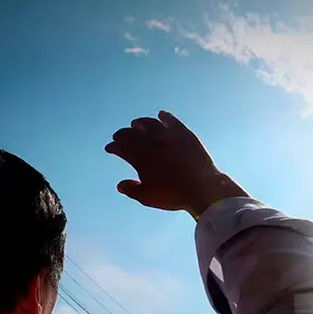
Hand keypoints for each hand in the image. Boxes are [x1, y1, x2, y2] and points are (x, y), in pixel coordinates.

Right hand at [105, 111, 247, 216]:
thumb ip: (132, 190)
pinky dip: (165, 117)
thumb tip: (120, 185)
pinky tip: (162, 115)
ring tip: (136, 124)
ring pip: (150, 123)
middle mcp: (152, 142)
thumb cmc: (174, 195)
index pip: (120, 147)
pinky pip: (172, 121)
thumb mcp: (148, 197)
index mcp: (140, 157)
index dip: (112, 147)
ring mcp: (169, 136)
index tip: (109, 148)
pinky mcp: (184, 134)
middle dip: (122, 134)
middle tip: (118, 137)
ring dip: (140, 123)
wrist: (202, 188)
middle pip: (131, 133)